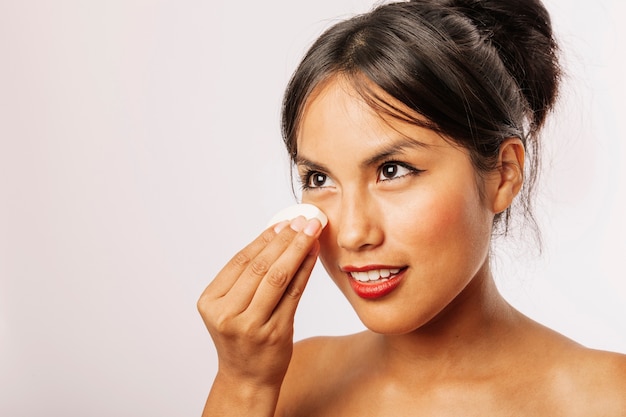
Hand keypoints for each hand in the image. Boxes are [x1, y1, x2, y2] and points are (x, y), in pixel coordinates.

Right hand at [198, 216, 322, 389]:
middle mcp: (227, 314)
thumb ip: (246, 278)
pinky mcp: (275, 333)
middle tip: (302, 220)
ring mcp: (251, 326)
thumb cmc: (241, 338)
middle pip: (259, 266)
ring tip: (311, 231)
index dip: (264, 239)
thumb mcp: (231, 308)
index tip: (282, 223)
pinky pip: (293, 293)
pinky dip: (305, 270)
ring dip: (297, 249)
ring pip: (277, 277)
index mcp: (211, 303)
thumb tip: (276, 236)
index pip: (240, 261)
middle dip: (284, 239)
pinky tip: (313, 254)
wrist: (247, 378)